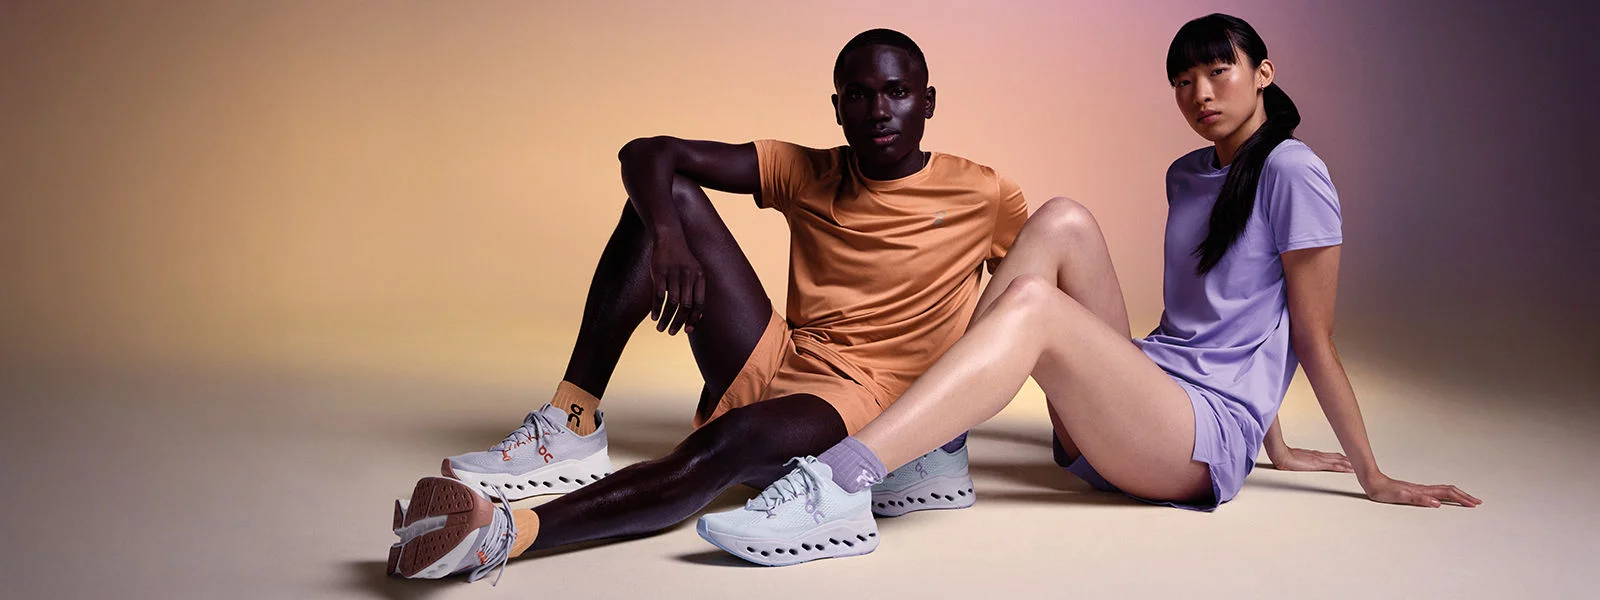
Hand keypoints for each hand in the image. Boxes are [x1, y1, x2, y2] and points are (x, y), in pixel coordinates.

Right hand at [650, 236, 704, 334]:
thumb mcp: (694, 272)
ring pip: (671, 303)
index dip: (694, 319)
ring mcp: (673, 273)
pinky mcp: (659, 272)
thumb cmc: (682, 259)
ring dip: (665, 318)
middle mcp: (688, 276)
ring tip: (661, 328)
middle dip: (678, 322)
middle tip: (671, 333)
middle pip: (685, 305)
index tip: (687, 330)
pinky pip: (658, 295)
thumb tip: (698, 316)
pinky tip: (653, 316)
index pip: (699, 304)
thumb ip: (696, 292)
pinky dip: (656, 308)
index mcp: (700, 277)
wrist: (669, 237)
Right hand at [1267, 446, 1352, 472]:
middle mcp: (1320, 456)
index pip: (1333, 455)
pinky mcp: (1319, 464)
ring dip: (1350, 463)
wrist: (1282, 456)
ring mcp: (1321, 459)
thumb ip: (1301, 459)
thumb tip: (1301, 462)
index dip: (1342, 457)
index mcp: (1315, 455)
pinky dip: (1345, 467)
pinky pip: (1336, 466)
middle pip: (1339, 457)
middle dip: (1350, 459)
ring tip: (1360, 466)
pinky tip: (1351, 470)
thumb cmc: (1285, 457)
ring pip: (1340, 460)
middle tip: (1361, 460)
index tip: (1350, 459)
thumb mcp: (1295, 458)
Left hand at [1363, 473, 1481, 507]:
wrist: (1372, 482)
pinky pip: (1436, 493)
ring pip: (1444, 491)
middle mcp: (1423, 489)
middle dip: (1464, 496)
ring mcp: (1420, 489)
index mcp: (1423, 491)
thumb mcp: (1400, 497)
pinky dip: (1446, 496)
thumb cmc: (1383, 491)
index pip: (1448, 494)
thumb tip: (1437, 503)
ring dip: (1457, 495)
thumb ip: (1418, 499)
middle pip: (1449, 491)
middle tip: (1477, 502)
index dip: (1462, 499)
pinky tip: (1445, 498)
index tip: (1474, 504)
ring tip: (1467, 500)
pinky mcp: (1415, 491)